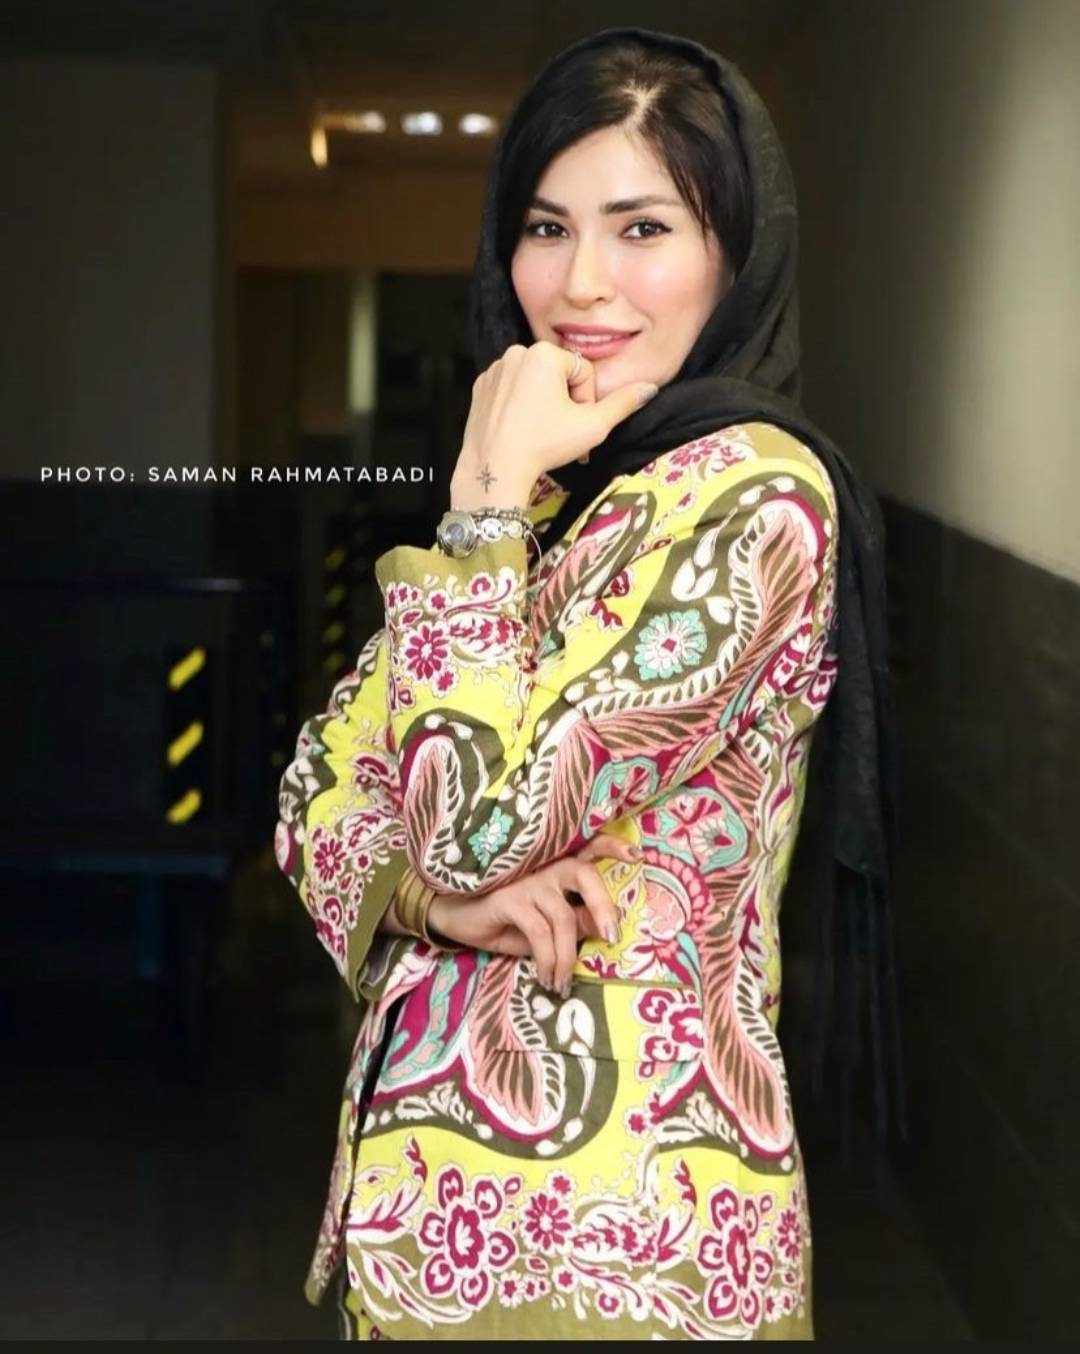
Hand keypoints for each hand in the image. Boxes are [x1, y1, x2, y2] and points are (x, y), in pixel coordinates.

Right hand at [426, 834, 641, 993]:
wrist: (454, 916)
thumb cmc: (505, 919)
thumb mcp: (545, 925)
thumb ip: (573, 922)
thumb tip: (603, 928)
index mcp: (558, 868)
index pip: (590, 848)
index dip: (614, 848)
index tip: (637, 856)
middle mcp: (546, 867)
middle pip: (584, 874)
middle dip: (603, 905)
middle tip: (612, 937)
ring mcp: (527, 880)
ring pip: (564, 917)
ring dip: (567, 957)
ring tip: (562, 983)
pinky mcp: (509, 898)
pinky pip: (540, 933)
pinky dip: (548, 960)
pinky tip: (546, 977)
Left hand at [450, 342, 658, 509]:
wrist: (495, 469)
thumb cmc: (546, 444)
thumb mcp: (593, 426)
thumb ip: (623, 404)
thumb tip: (650, 387)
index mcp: (544, 352)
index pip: (583, 372)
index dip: (586, 402)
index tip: (576, 426)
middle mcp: (516, 352)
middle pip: (558, 375)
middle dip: (565, 403)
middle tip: (561, 433)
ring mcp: (494, 370)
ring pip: (534, 382)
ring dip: (544, 404)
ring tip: (540, 433)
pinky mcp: (479, 388)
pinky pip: (511, 390)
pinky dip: (519, 406)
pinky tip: (520, 430)